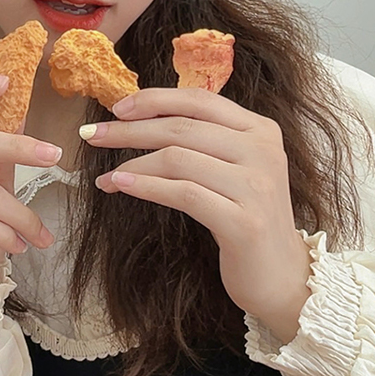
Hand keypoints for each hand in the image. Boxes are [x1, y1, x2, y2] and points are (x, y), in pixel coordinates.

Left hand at [81, 88, 311, 328]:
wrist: (281, 276)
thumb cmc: (244, 216)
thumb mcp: (232, 167)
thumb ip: (203, 139)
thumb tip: (140, 116)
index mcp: (259, 129)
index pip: (199, 99)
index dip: (154, 100)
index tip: (117, 108)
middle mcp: (263, 150)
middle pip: (182, 127)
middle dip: (130, 129)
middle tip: (93, 136)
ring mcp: (257, 185)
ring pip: (178, 158)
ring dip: (132, 163)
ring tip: (105, 175)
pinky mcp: (244, 222)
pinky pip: (182, 193)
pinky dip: (145, 187)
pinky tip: (121, 185)